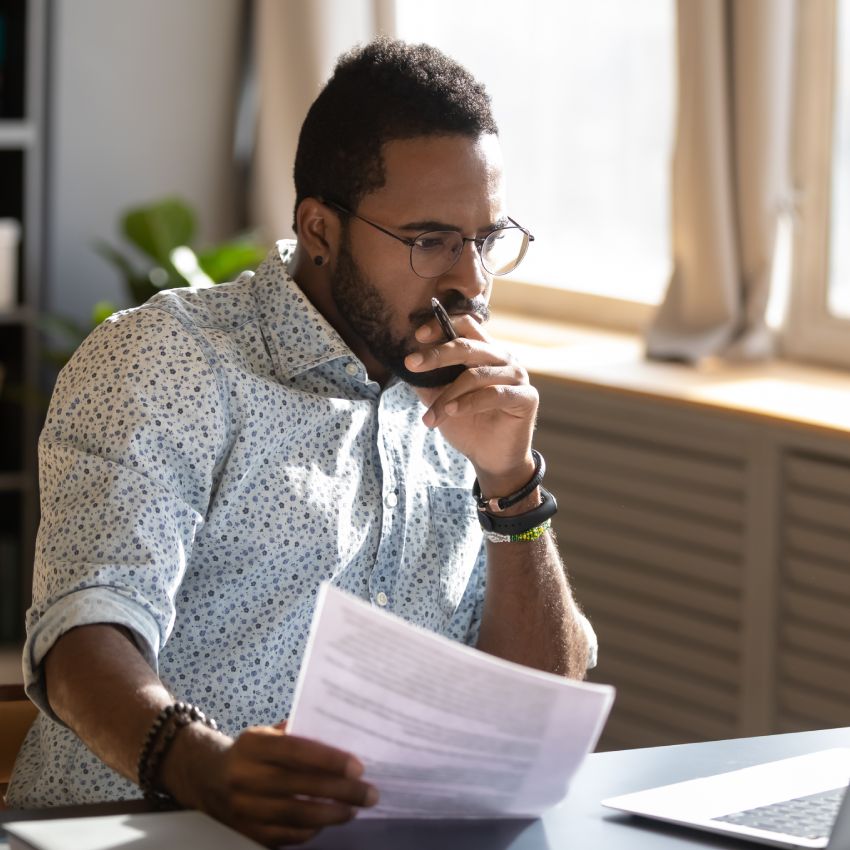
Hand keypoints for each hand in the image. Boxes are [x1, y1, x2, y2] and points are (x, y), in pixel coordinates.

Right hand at [173, 723, 377, 846]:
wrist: (205, 777)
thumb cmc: (249, 751)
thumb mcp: (266, 733)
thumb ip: (297, 734)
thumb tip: (340, 735)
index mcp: (253, 746)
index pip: (295, 752)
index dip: (328, 760)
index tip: (358, 767)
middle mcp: (245, 777)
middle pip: (298, 787)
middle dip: (339, 792)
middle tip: (370, 793)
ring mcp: (244, 809)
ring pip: (294, 816)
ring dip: (330, 815)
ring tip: (354, 809)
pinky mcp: (246, 832)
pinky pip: (285, 836)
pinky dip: (310, 831)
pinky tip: (328, 822)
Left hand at [405, 314, 537, 494]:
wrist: (490, 458)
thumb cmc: (467, 424)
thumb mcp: (440, 399)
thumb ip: (428, 381)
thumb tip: (406, 365)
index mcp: (485, 352)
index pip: (466, 326)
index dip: (442, 325)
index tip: (418, 336)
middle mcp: (503, 358)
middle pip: (468, 346)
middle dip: (437, 355)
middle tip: (411, 364)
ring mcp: (517, 376)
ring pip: (476, 374)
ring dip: (447, 395)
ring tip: (431, 415)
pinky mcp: (526, 397)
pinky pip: (493, 394)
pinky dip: (468, 403)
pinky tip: (451, 412)